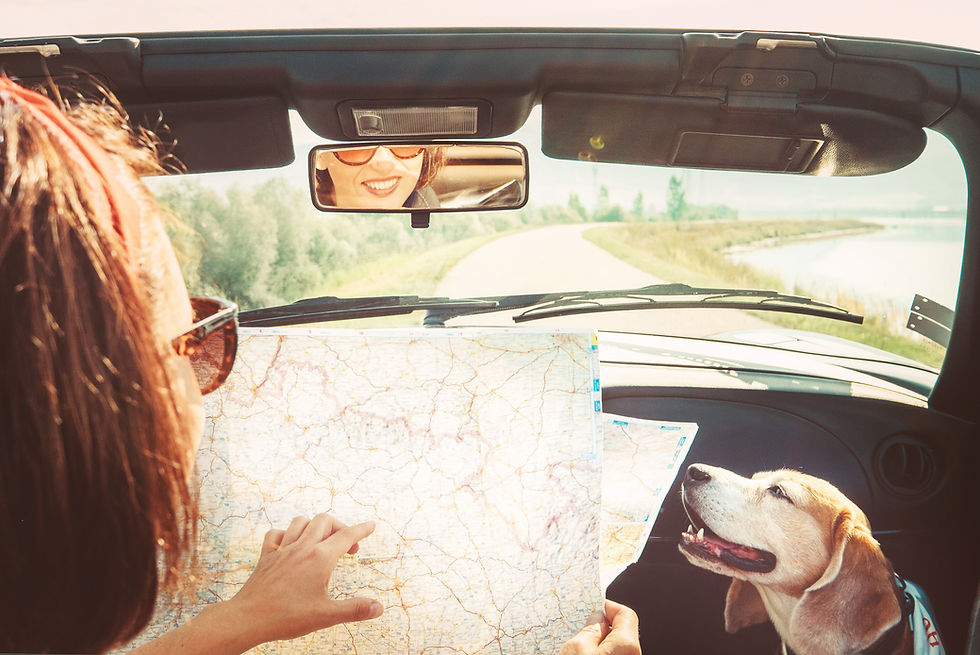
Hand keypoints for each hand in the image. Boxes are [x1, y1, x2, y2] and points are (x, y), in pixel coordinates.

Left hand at [227, 513, 382, 645]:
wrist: (249, 618)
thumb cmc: (287, 617)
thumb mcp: (326, 615)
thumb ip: (354, 609)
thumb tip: (379, 608)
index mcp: (320, 558)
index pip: (347, 536)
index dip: (362, 530)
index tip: (371, 526)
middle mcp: (302, 548)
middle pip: (325, 521)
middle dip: (341, 527)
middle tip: (348, 547)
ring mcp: (282, 550)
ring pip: (301, 522)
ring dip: (315, 526)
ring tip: (322, 540)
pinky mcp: (266, 556)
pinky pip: (276, 534)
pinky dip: (286, 534)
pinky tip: (290, 544)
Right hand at [560, 600, 640, 654]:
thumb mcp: (576, 649)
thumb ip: (589, 630)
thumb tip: (597, 619)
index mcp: (626, 645)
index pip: (625, 614)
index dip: (608, 607)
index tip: (593, 608)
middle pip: (622, 631)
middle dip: (602, 627)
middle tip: (581, 629)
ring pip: (616, 647)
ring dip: (599, 643)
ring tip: (579, 648)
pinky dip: (601, 654)